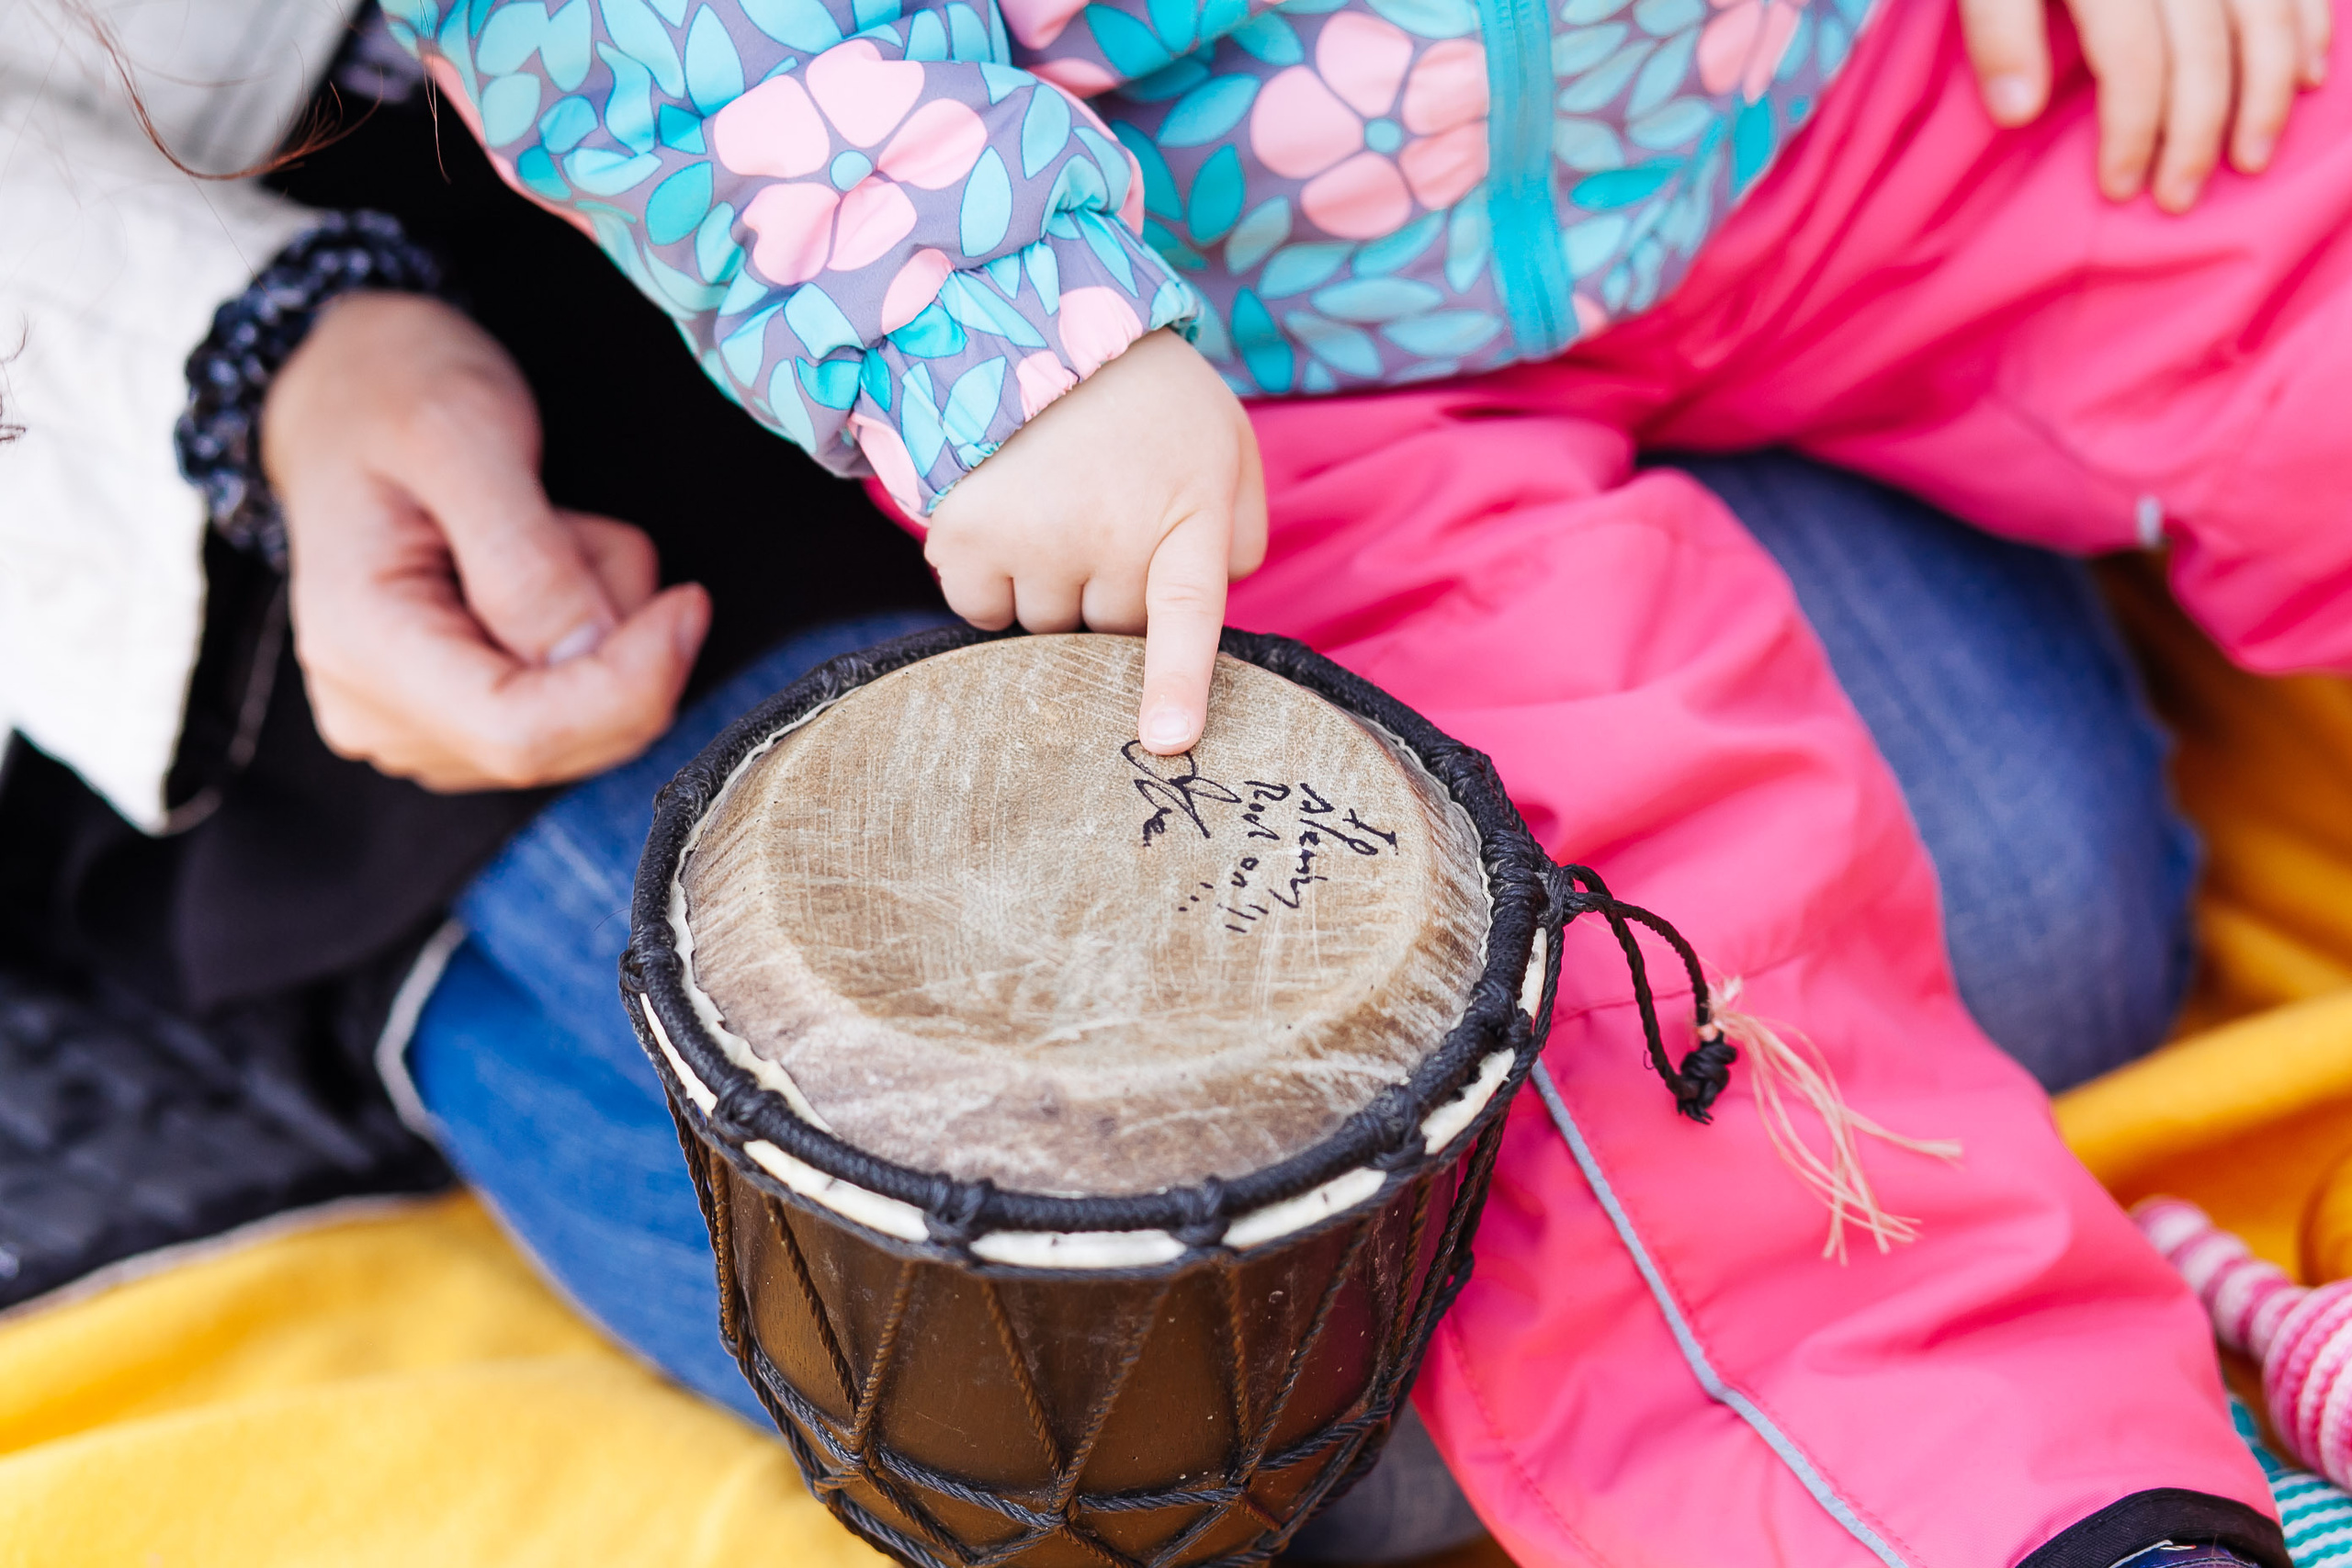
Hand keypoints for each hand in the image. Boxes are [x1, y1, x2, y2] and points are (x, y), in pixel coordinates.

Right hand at [265, 292, 709, 790]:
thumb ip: (528, 556)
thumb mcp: (463, 435)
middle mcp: (381, 711)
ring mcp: (420, 725)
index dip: (629, 686)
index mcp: (361, 646)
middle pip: (567, 735)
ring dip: (604, 623)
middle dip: (616, 636)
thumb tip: (590, 653)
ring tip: (542, 528)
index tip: (688, 604)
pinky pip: (574, 708)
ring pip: (585, 722)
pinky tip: (539, 565)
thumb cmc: (391, 391)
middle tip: (577, 525)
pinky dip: (589, 634)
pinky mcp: (460, 720)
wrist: (346, 391)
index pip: (522, 732)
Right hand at [922, 329, 1267, 756]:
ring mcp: (1036, 536)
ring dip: (1049, 589)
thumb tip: (1222, 600)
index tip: (1167, 742)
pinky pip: (981, 611)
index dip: (1176, 684)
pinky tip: (1006, 521)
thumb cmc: (1143, 397)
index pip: (1186, 614)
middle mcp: (1110, 532)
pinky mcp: (968, 535)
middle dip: (1108, 593)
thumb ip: (1240, 527)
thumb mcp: (1224, 439)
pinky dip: (989, 583)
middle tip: (1103, 518)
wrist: (1029, 323)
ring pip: (1047, 629)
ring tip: (1053, 509)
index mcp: (1184, 511)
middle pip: (1112, 632)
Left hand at [1963, 0, 2329, 209]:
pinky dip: (2310, 22)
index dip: (2133, 130)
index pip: (2134, 60)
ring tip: (2253, 155)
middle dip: (2199, 131)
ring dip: (2268, 89)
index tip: (2121, 188)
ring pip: (2265, 13)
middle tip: (2181, 197)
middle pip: (2203, 47)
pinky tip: (2310, 74)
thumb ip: (1997, 31)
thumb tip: (2017, 115)